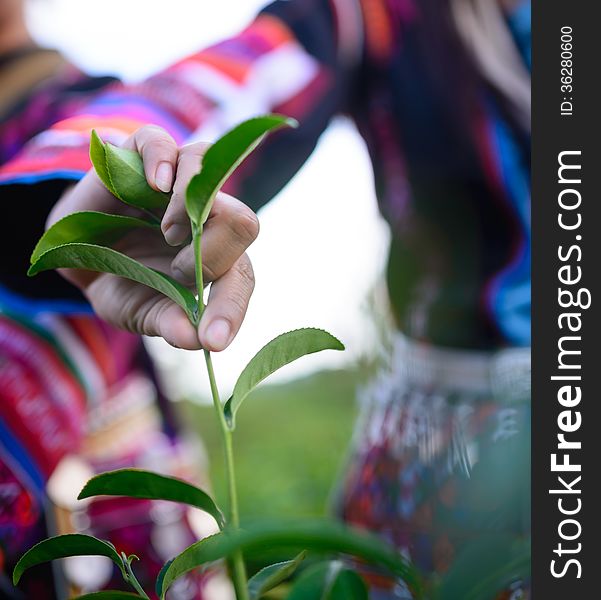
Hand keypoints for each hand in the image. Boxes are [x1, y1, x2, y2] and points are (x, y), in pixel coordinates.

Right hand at [49, 125, 257, 350]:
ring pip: (209, 170)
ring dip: (192, 207)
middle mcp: (207, 217)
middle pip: (244, 221)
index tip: (211, 338)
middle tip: (178, 271)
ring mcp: (176, 184)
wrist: (78, 254)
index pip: (241, 278)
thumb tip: (198, 339)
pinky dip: (161, 160)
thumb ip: (171, 322)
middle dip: (214, 252)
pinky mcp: (141, 158)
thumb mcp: (142, 311)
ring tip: (167, 231)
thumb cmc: (123, 283)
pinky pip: (160, 142)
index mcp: (217, 259)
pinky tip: (155, 185)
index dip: (230, 308)